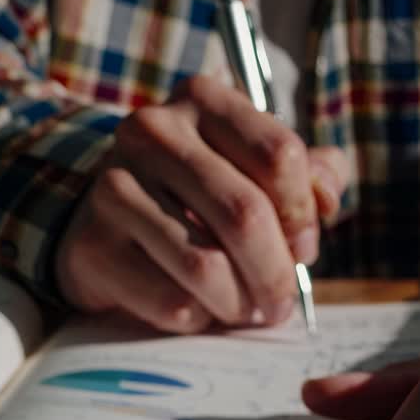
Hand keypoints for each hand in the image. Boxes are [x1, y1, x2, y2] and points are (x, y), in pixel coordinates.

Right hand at [55, 76, 348, 332]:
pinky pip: (169, 302)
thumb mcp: (248, 168)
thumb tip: (325, 201)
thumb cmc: (192, 198)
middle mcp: (153, 132)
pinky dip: (197, 319)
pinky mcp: (94, 246)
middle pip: (244, 214)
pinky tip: (199, 311)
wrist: (101, 223)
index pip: (278, 155)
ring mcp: (115, 187)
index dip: (303, 214)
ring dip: (238, 304)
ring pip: (206, 266)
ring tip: (244, 312)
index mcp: (202, 100)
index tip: (303, 248)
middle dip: (275, 273)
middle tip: (281, 304)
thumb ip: (305, 175)